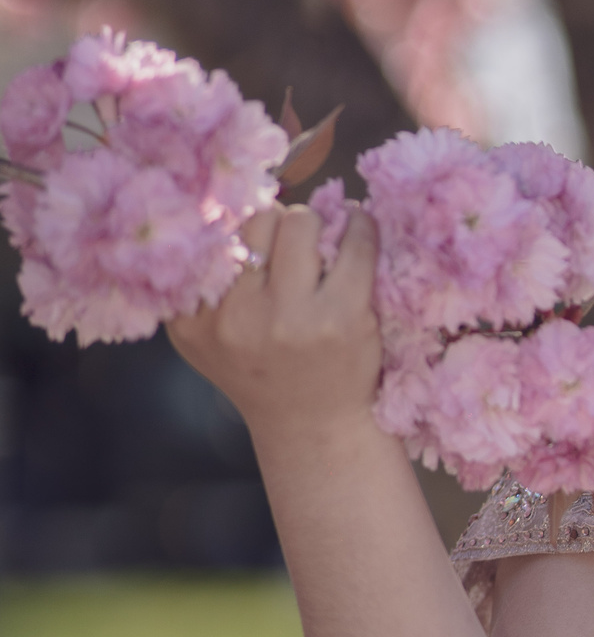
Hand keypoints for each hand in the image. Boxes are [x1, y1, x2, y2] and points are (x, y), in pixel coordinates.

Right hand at [166, 200, 381, 445]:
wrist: (314, 427)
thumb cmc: (261, 373)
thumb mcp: (203, 339)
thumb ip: (191, 286)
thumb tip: (206, 210)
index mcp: (196, 320)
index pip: (208, 235)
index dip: (235, 222)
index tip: (254, 232)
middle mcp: (239, 317)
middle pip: (256, 219)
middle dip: (278, 220)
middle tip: (292, 236)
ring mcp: (293, 318)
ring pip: (302, 222)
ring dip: (315, 222)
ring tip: (322, 236)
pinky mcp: (344, 317)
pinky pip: (355, 244)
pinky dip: (359, 227)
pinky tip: (357, 227)